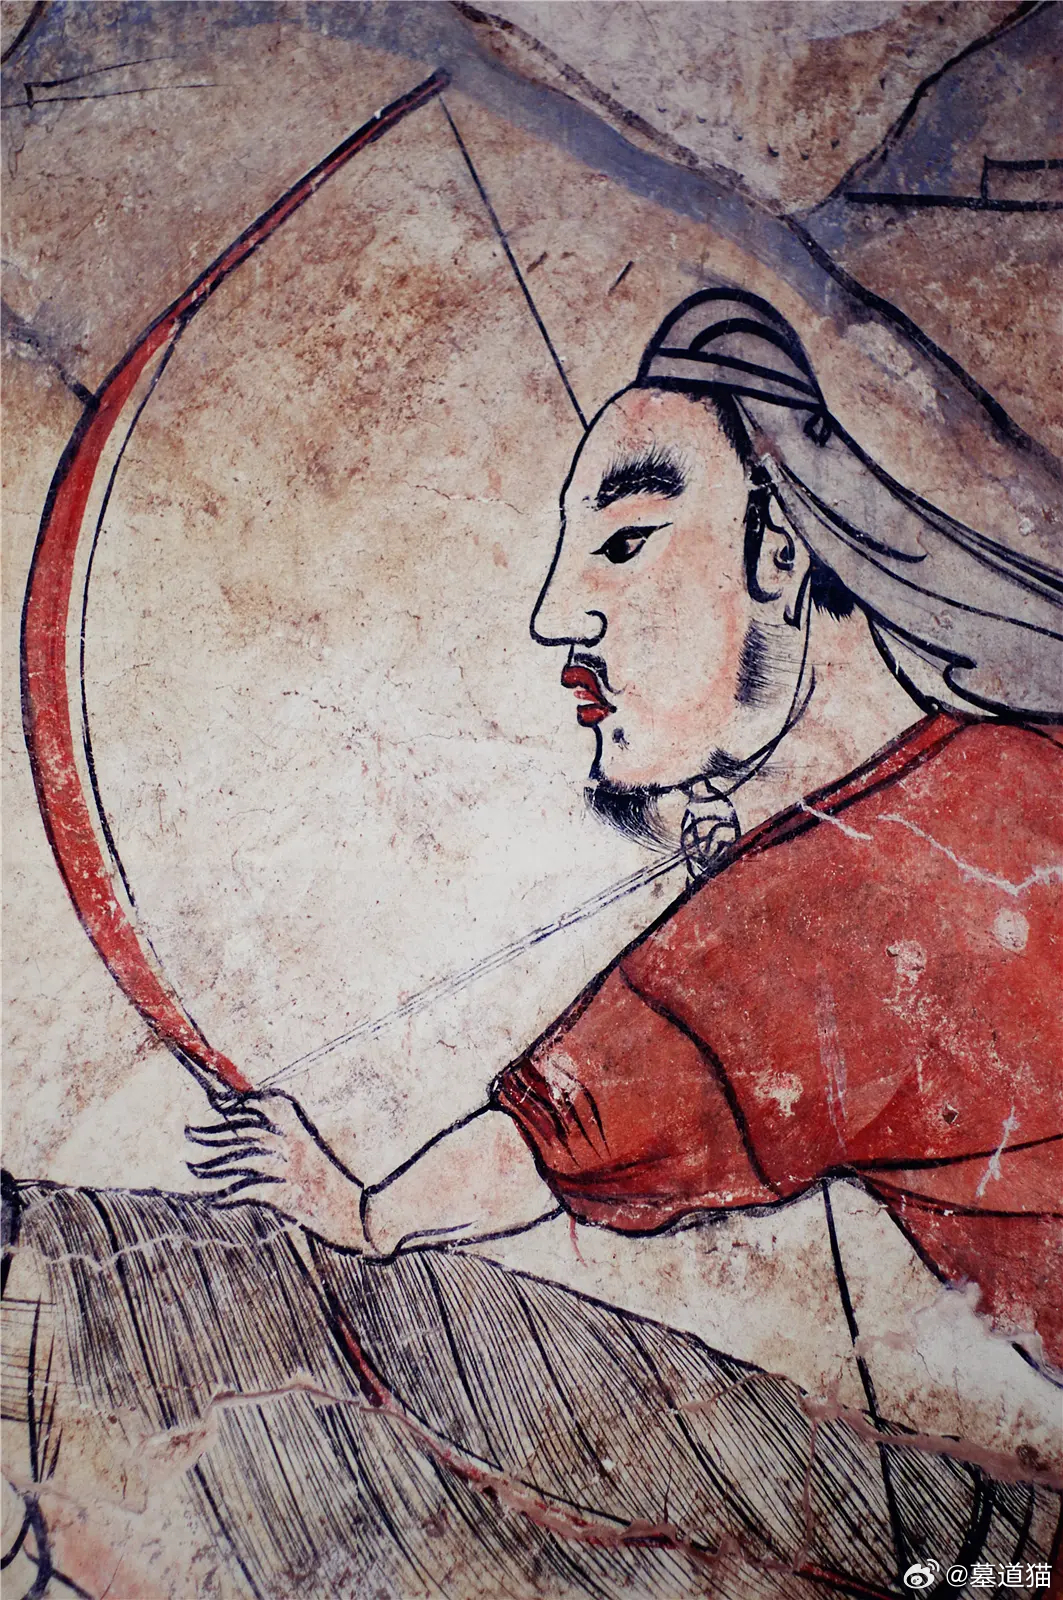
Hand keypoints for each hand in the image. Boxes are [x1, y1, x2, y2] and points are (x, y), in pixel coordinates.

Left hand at [186, 1090, 370, 1249]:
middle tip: (189, 1132)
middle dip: (212, 1131)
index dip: (236, 1102)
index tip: (217, 1104)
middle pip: (243, 1131)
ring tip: (192, 1166)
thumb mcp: (314, 1153)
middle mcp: (294, 1144)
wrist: (363, 1215)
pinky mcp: (284, 1197)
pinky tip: (212, 1199)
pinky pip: (247, 1192)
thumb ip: (288, 1137)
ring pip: (239, 1161)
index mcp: (302, 1128)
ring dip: (211, 1164)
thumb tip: (255, 1128)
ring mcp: (288, 1169)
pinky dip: (226, 1196)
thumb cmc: (336, 1185)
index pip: (263, 1104)